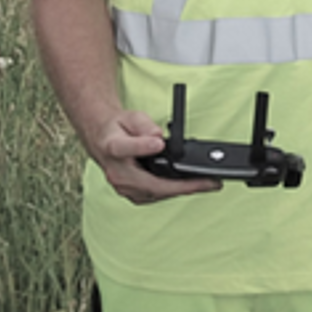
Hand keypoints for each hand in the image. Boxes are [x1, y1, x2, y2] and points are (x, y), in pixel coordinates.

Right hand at [93, 109, 221, 204]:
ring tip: (207, 185)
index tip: (158, 144)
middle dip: (181, 185)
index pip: (124, 148)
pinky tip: (191, 186)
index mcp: (112, 147)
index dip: (141, 147)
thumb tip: (158, 138)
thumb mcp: (130, 116)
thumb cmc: (118, 128)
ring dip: (182, 190)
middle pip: (149, 183)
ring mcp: (122, 187)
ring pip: (155, 193)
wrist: (103, 140)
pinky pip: (155, 195)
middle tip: (208, 183)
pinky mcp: (131, 194)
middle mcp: (115, 172)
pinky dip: (174, 191)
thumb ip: (144, 125)